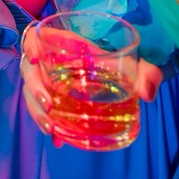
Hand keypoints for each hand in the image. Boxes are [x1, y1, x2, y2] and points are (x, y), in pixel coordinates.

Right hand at [20, 24, 163, 146]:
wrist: (123, 75)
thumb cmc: (124, 61)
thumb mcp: (137, 63)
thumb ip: (147, 73)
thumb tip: (147, 93)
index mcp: (66, 44)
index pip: (38, 37)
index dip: (31, 45)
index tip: (34, 57)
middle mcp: (53, 62)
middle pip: (30, 71)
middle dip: (35, 89)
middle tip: (48, 106)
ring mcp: (51, 82)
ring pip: (32, 93)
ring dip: (36, 111)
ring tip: (50, 129)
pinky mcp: (55, 101)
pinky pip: (43, 112)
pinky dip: (49, 127)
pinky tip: (58, 141)